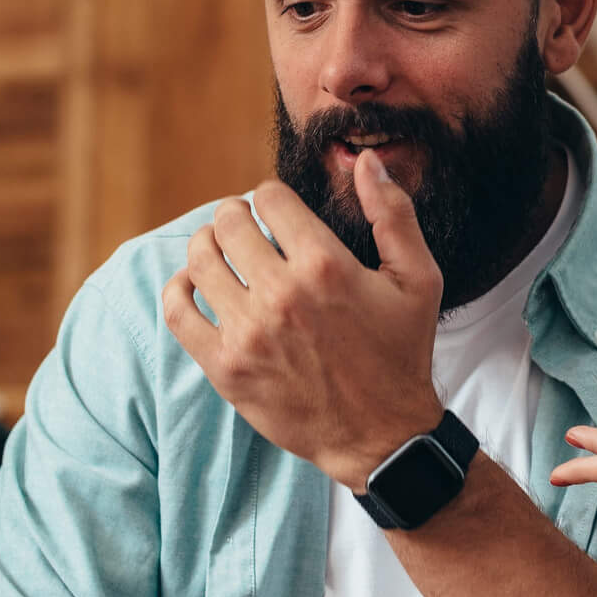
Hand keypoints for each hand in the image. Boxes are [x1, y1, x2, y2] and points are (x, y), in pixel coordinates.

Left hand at [162, 149, 444, 488]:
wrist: (381, 436)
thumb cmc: (402, 352)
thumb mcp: (419, 278)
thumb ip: (393, 213)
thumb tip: (365, 161)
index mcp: (325, 265)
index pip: (269, 197)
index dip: (272, 196)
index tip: (278, 212)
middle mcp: (282, 295)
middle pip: (228, 222)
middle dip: (236, 215)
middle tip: (246, 227)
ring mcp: (248, 333)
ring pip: (199, 259)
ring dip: (207, 246)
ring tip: (221, 252)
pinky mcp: (225, 367)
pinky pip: (178, 311)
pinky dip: (179, 288)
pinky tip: (194, 285)